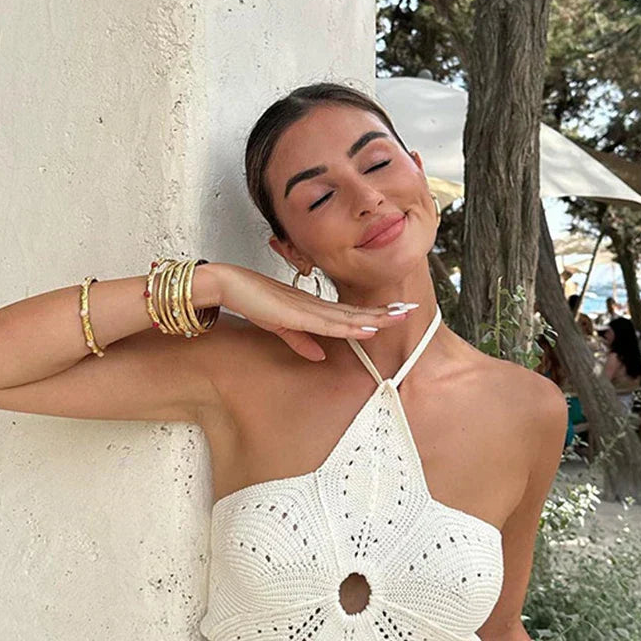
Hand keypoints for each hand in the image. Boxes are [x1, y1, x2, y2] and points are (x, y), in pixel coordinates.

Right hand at [217, 263, 412, 361]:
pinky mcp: (297, 313)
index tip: (395, 312)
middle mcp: (315, 304)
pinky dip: (351, 326)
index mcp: (313, 306)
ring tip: (399, 315)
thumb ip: (301, 341)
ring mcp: (308, 307)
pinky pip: (330, 323)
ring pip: (348, 315)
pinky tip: (368, 327)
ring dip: (375, 317)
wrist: (229, 285)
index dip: (373, 313)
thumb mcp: (280, 326)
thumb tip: (320, 355)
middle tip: (410, 308)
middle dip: (384, 311)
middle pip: (356, 310)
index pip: (349, 312)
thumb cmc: (252, 301)